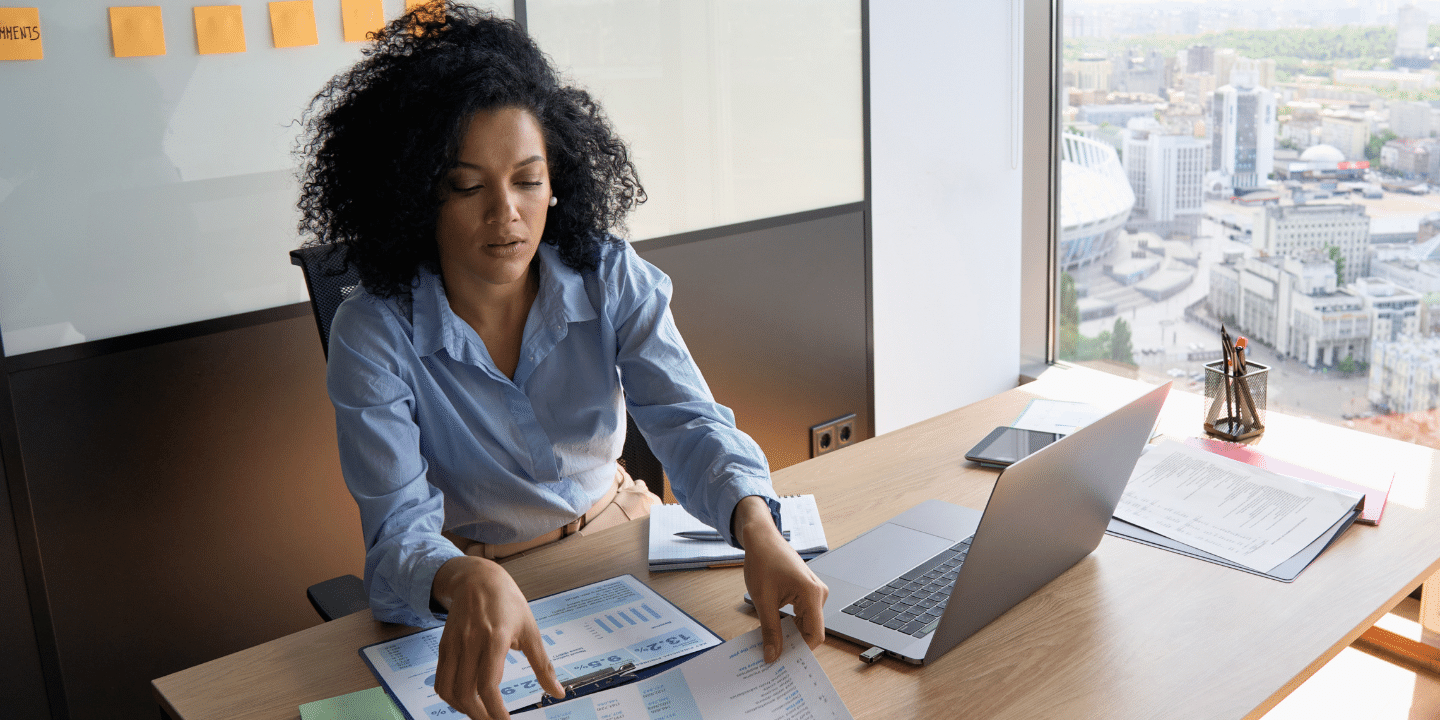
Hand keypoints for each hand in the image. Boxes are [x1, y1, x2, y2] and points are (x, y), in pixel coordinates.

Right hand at [430, 556, 565, 719]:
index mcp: (496, 637)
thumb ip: (543, 665)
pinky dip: (450, 697)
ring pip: (449, 689)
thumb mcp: (531, 630)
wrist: (477, 578)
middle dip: (480, 715)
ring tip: (481, 714)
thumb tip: (557, 692)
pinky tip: (466, 701)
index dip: (496, 710)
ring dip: (463, 709)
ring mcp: (454, 643)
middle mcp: (471, 641)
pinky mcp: (443, 645)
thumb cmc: (507, 602)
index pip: (488, 684)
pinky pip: (440, 679)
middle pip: (467, 692)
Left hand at [735, 495, 828, 662]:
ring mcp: (816, 591)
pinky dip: (791, 623)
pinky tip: (777, 626)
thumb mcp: (763, 601)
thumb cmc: (763, 561)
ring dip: (791, 633)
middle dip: (794, 643)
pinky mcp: (809, 590)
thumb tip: (772, 655)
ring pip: (807, 623)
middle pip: (812, 630)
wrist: (761, 539)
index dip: (801, 651)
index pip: (816, 635)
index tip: (784, 660)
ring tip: (772, 639)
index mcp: (812, 593)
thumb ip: (770, 631)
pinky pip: (804, 614)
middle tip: (774, 654)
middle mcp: (819, 592)